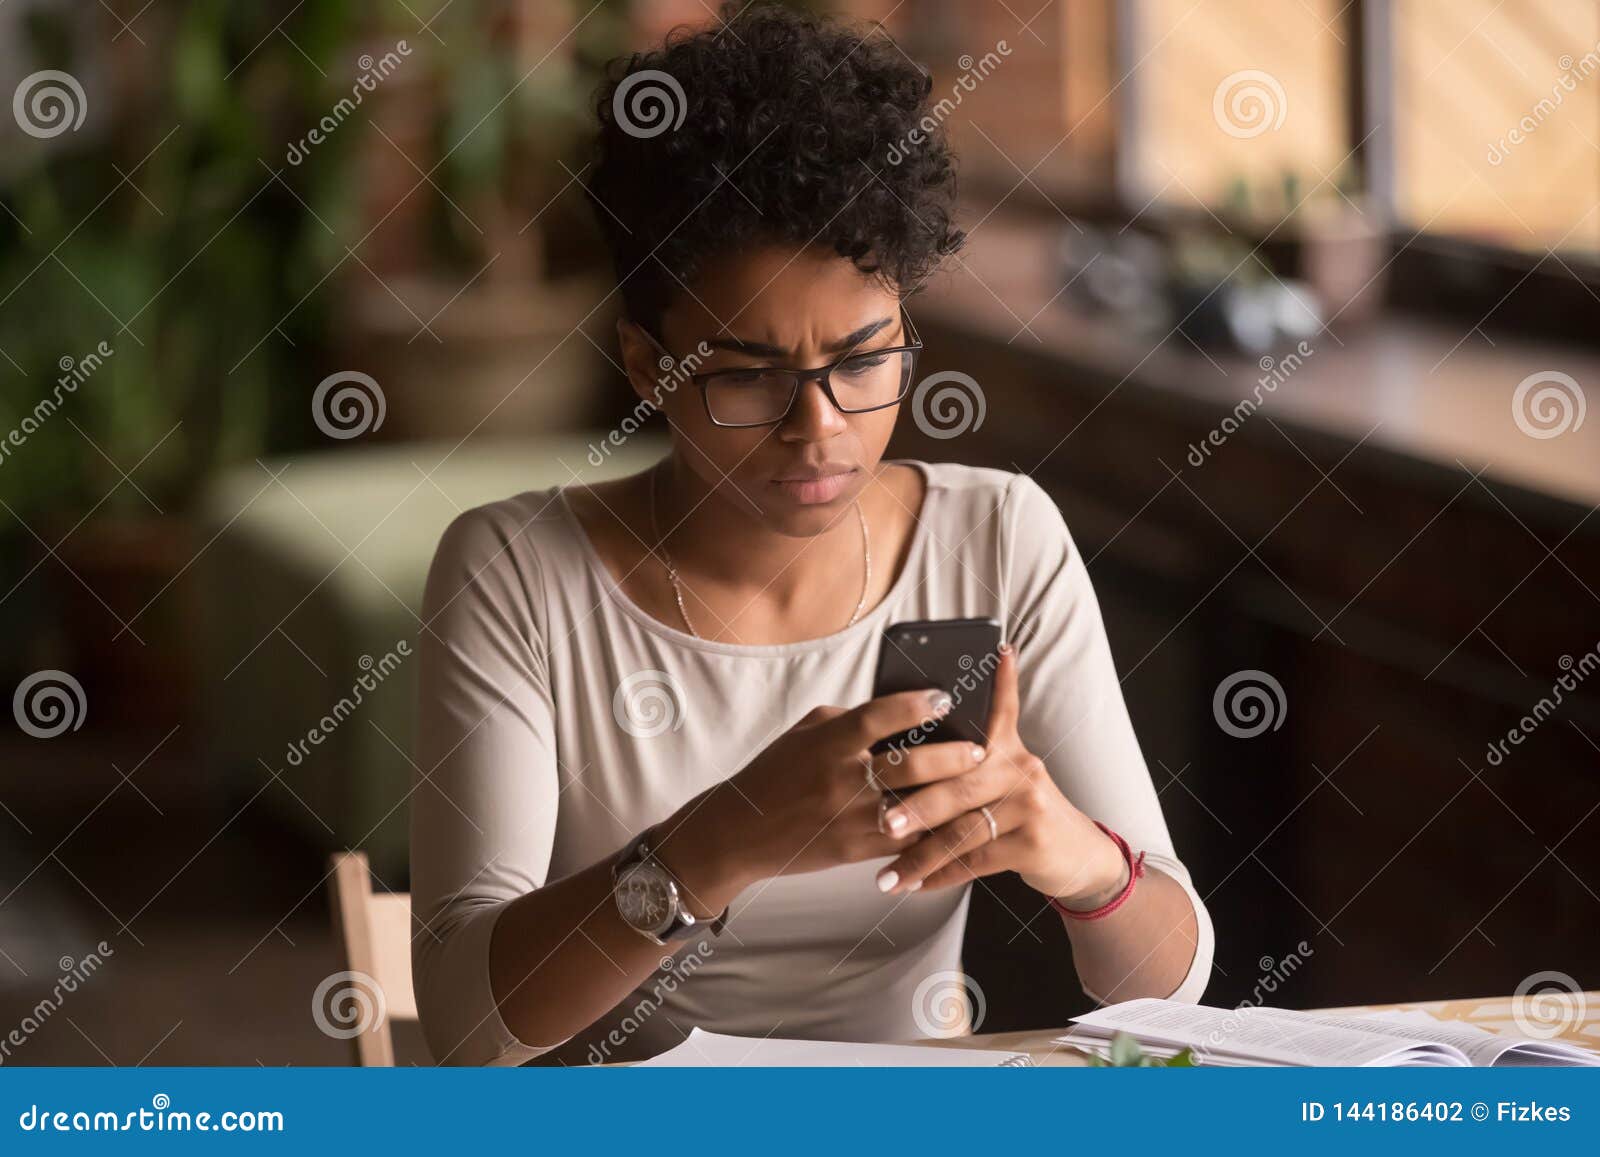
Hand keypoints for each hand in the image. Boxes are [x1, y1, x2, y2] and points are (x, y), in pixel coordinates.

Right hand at [662, 685, 977, 907]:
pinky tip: (954, 821)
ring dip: (951, 796)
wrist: (740, 831)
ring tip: (977, 785)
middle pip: (910, 764)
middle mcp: (839, 779)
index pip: (879, 716)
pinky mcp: (853, 850)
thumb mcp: (804, 734)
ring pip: (915, 806)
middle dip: (953, 756)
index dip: (916, 705)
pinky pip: (905, 841)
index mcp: (827, 743)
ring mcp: (848, 818)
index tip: (945, 697)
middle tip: (981, 748)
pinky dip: (932, 831)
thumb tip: (899, 711)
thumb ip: (848, 721)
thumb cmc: (775, 774)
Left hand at [872, 644, 1128, 904]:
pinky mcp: (1033, 841)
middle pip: (958, 783)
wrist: (1075, 853)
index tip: (988, 653)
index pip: (998, 706)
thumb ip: (964, 759)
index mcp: (1005, 746)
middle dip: (915, 805)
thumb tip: (906, 744)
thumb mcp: (1002, 775)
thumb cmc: (1018, 812)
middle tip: (880, 822)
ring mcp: (1029, 803)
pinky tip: (915, 886)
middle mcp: (1020, 767)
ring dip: (920, 856)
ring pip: (962, 829)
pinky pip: (976, 860)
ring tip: (886, 875)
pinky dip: (942, 876)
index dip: (995, 680)